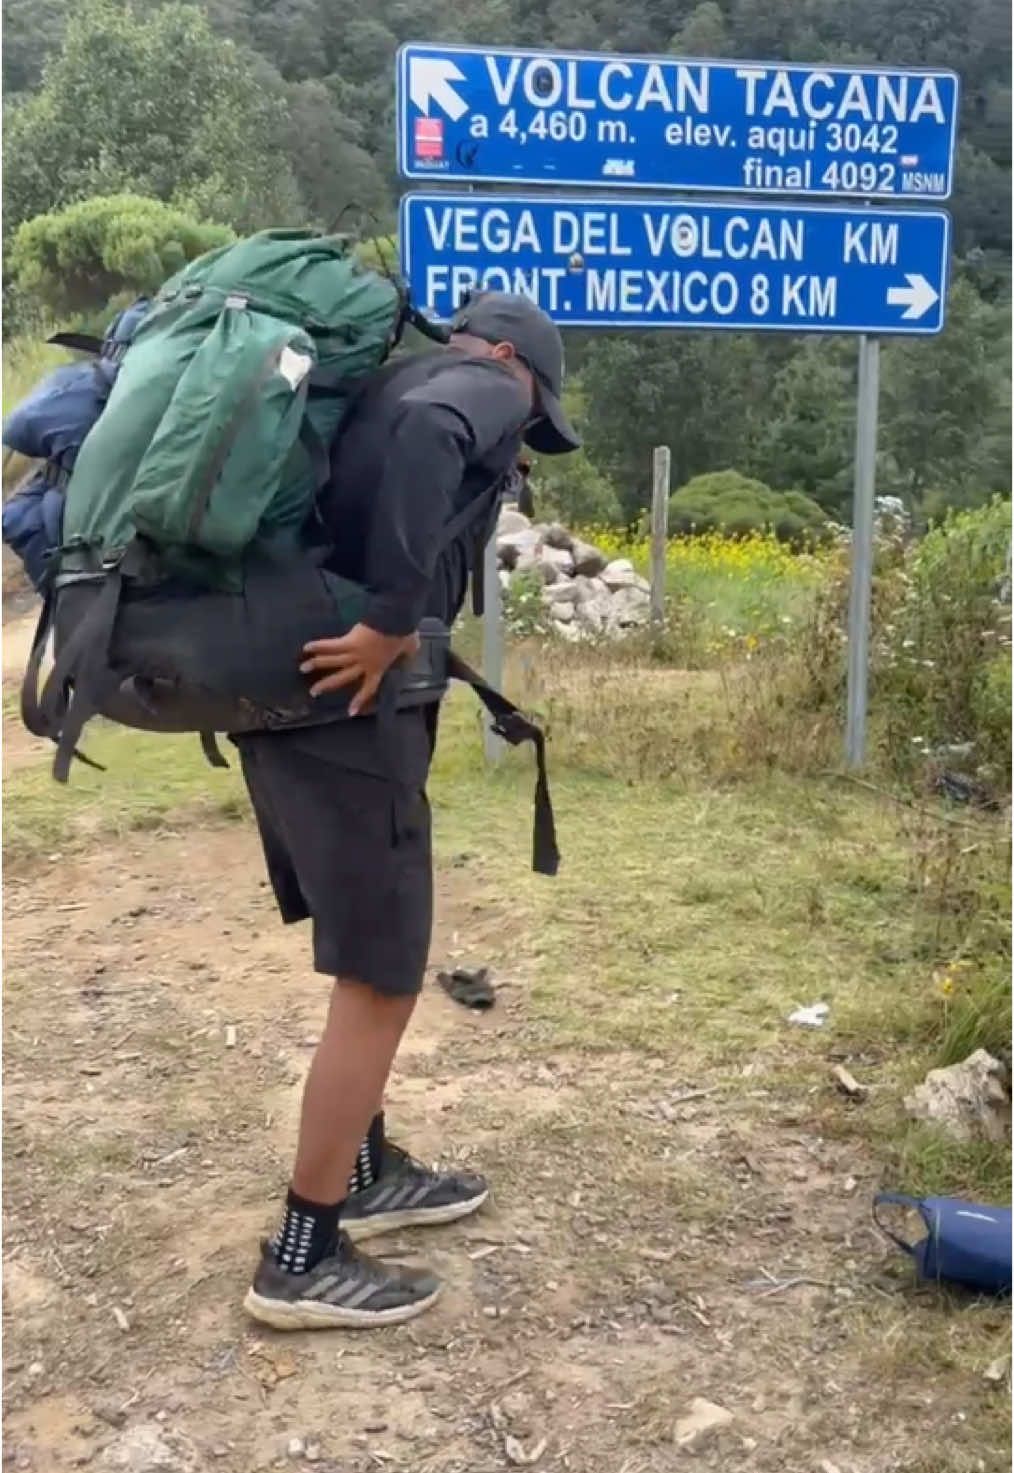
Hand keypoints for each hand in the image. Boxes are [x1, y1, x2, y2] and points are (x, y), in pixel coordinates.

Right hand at [300, 624, 419, 715]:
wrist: (396, 621)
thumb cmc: (403, 634)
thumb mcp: (410, 648)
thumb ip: (407, 654)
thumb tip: (412, 653)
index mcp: (378, 669)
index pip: (368, 689)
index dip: (359, 700)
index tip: (350, 712)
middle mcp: (363, 664)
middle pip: (342, 678)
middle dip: (327, 685)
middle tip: (313, 692)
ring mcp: (355, 654)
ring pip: (332, 662)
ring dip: (317, 665)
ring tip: (303, 669)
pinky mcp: (349, 641)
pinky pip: (331, 645)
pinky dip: (318, 646)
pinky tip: (306, 647)